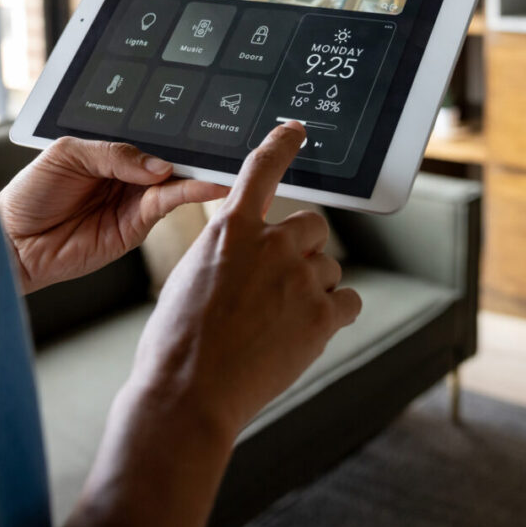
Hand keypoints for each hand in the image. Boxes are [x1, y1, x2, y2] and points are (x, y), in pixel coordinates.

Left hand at [0, 137, 225, 293]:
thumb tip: (159, 166)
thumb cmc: (30, 194)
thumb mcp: (67, 154)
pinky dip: (189, 194)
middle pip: (170, 159)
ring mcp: (134, 202)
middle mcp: (128, 176)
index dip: (172, 131)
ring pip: (176, 182)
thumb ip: (113, 153)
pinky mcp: (135, 228)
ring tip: (224, 164)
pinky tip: (204, 185)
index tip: (201, 121)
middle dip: (196, 152)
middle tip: (225, 142)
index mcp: (111, 153)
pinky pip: (166, 205)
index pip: (149, 138)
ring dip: (200, 173)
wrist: (11, 241)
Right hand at [56, 122, 360, 526]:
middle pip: (313, 226)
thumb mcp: (190, 277)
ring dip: (313, 287)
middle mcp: (272, 245)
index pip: (262, 172)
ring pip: (329, 267)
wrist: (187, 394)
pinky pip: (348, 301)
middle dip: (302, 248)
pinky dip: (334, 315)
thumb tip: (253, 258)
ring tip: (277, 323)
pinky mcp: (322, 316)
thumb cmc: (176, 344)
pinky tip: (304, 334)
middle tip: (277, 285)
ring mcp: (301, 279)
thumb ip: (227, 254)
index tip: (296, 132)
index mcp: (230, 231)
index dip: (282, 147)